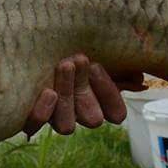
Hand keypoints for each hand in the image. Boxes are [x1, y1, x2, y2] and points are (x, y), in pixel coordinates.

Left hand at [22, 53, 144, 137]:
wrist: (31, 43)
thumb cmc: (67, 46)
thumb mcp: (96, 50)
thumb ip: (119, 64)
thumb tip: (137, 78)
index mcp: (98, 102)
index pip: (116, 114)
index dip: (110, 94)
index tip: (98, 66)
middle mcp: (78, 113)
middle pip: (92, 118)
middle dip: (86, 87)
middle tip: (79, 59)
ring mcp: (54, 116)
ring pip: (66, 124)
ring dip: (68, 94)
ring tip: (64, 65)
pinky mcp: (30, 115)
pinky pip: (36, 125)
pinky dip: (43, 112)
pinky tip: (47, 91)